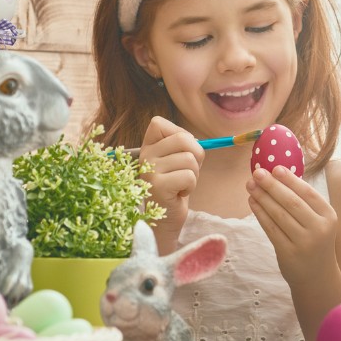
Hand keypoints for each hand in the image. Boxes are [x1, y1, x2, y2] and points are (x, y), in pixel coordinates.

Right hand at [139, 116, 202, 237]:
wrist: (167, 218)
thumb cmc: (176, 185)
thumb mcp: (176, 159)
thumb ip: (182, 144)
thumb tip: (196, 140)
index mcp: (147, 146)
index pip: (158, 122)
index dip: (180, 135)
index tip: (180, 153)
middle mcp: (144, 156)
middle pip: (183, 139)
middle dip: (196, 156)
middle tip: (187, 171)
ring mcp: (149, 171)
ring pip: (189, 159)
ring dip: (194, 174)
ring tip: (181, 184)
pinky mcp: (158, 186)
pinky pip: (188, 176)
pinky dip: (191, 186)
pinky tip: (179, 193)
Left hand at [248, 166, 338, 284]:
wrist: (317, 276)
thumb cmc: (315, 242)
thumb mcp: (319, 222)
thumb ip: (304, 203)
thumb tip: (278, 176)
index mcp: (329, 216)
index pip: (308, 193)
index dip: (290, 180)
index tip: (275, 168)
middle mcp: (319, 229)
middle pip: (292, 202)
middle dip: (272, 186)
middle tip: (257, 173)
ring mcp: (304, 242)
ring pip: (279, 215)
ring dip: (263, 198)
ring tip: (251, 185)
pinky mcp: (288, 253)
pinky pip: (271, 229)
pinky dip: (260, 214)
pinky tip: (253, 202)